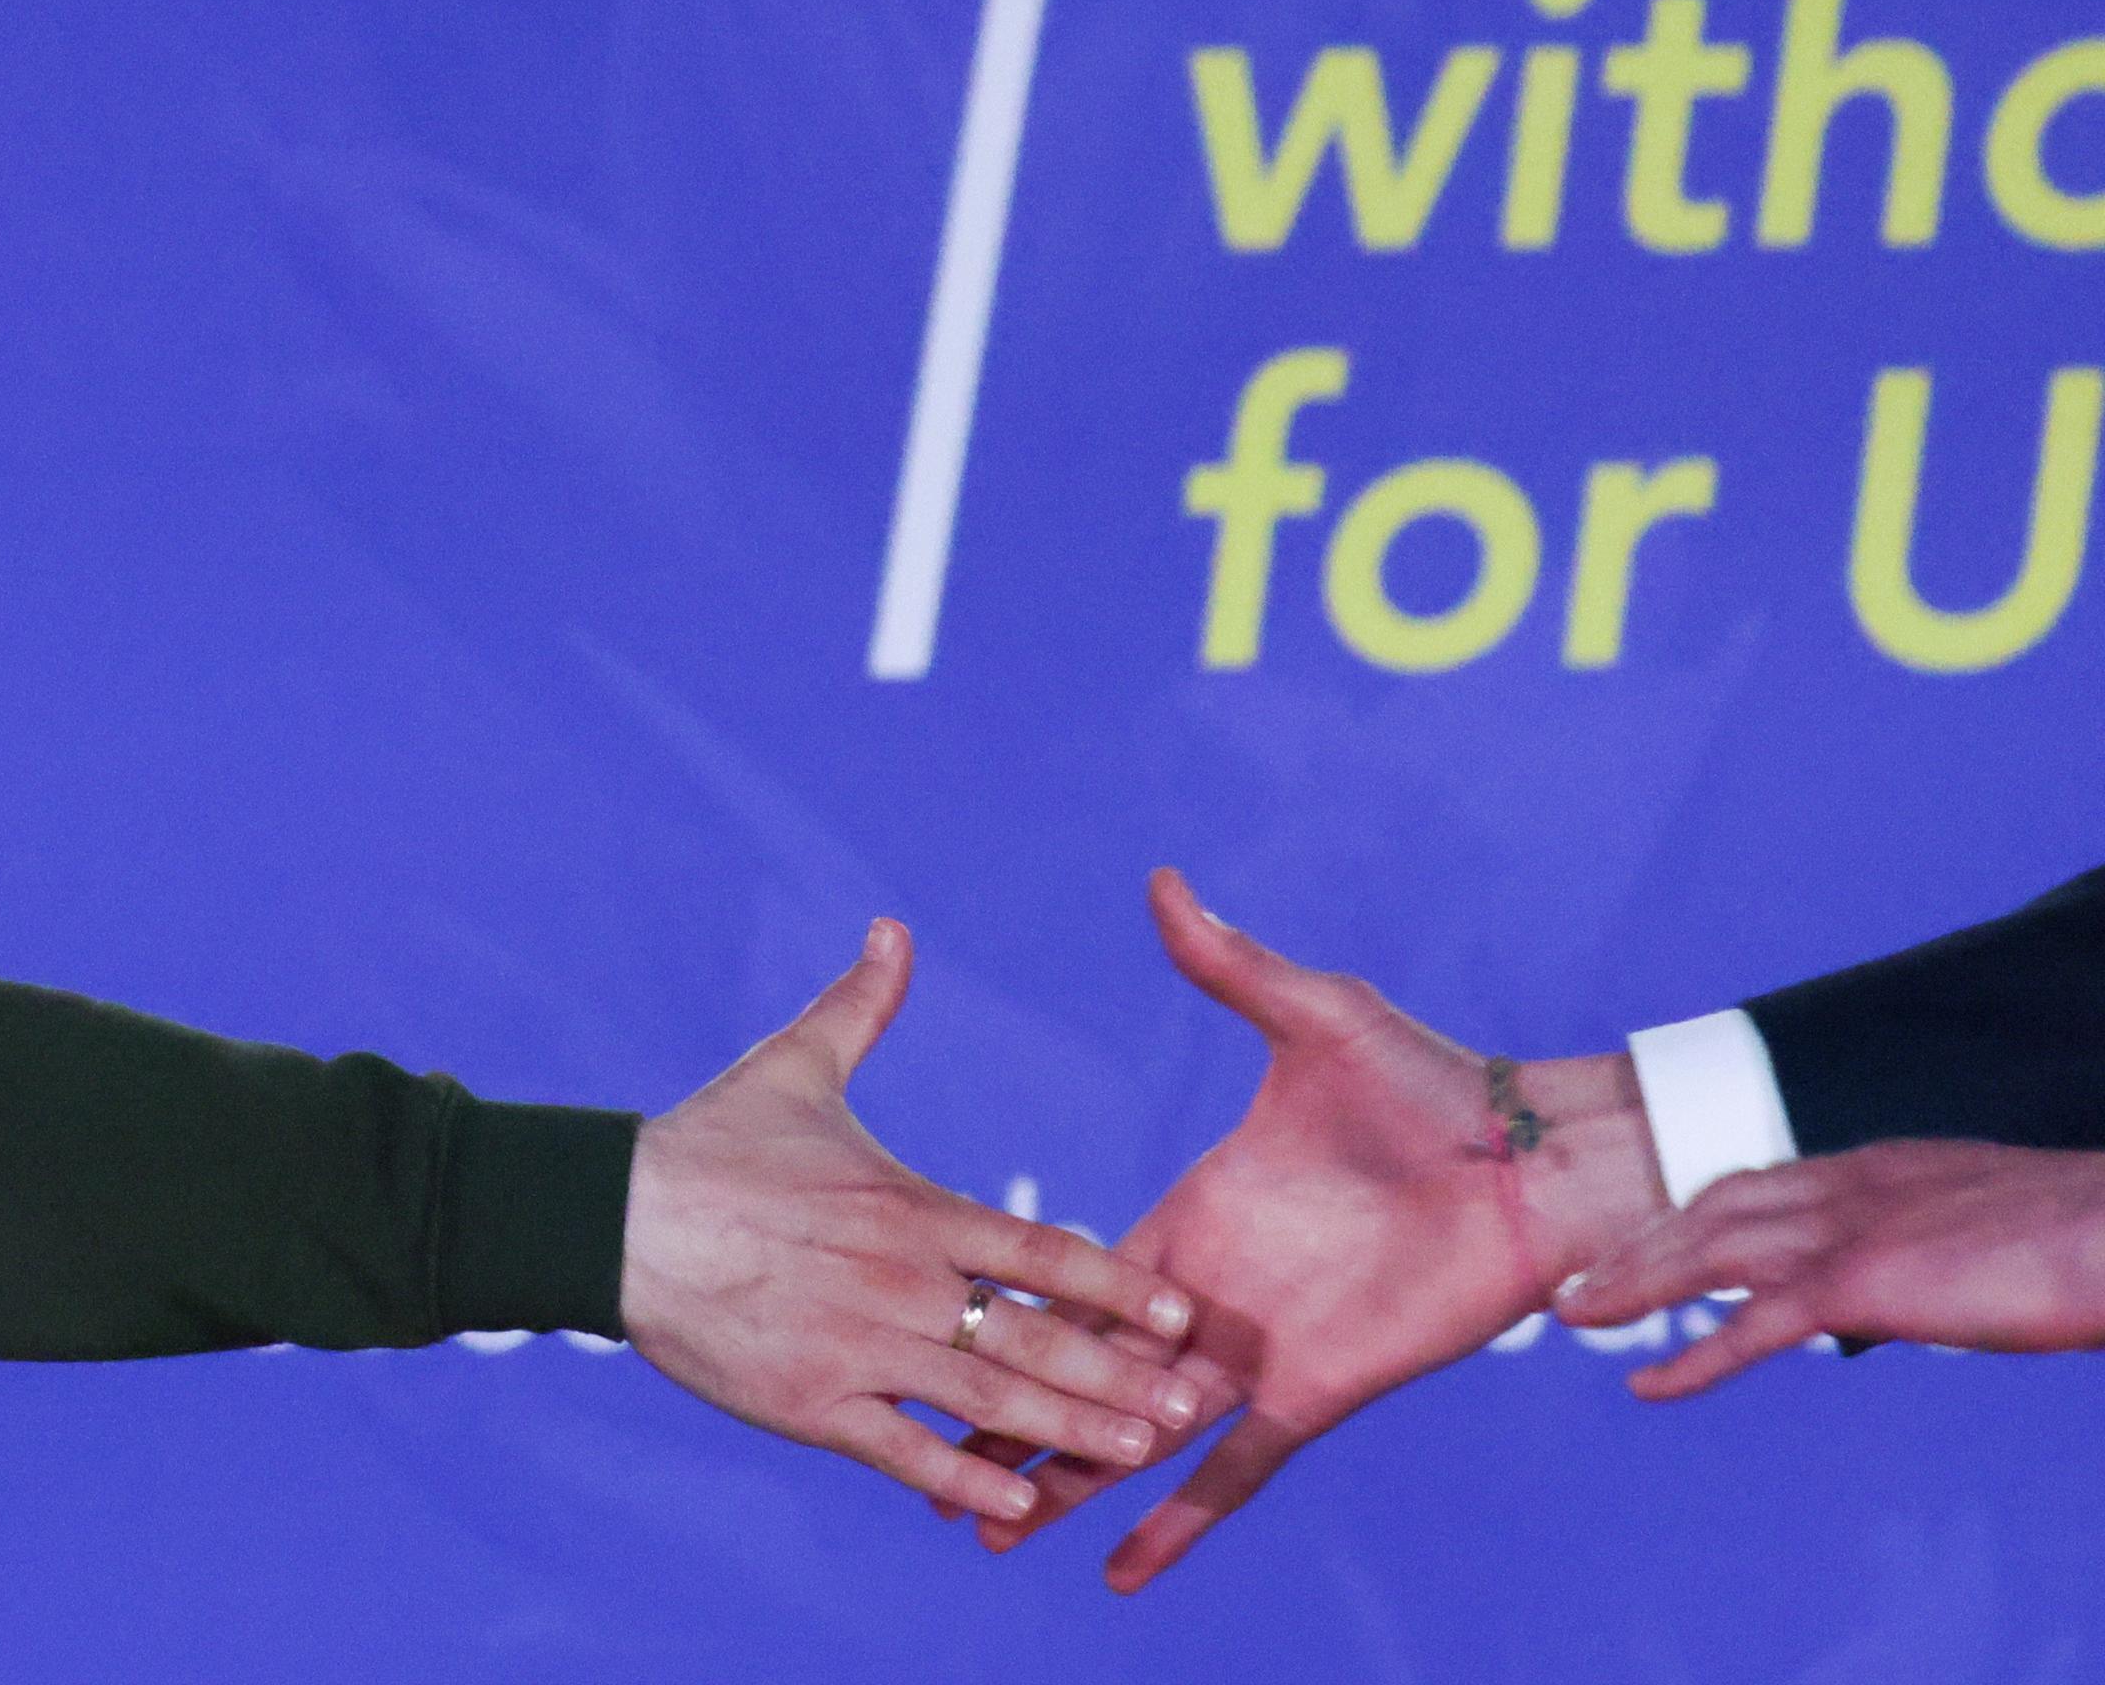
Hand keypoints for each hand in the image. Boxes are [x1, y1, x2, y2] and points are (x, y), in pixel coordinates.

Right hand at [621, 917, 1205, 1519]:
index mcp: (910, 1210)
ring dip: (1070, 1432)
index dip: (1115, 1283)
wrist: (613, 1219)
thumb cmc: (707, 1142)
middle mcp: (899, 1285)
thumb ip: (860, 1007)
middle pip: (1034, 1339)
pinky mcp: (810, 1405)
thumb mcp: (793, 1066)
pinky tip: (1020, 1507)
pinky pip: (903, 1453)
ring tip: (1140, 1457)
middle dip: (1121, 1377)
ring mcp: (858, 1351)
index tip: (1179, 1312)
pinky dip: (964, 1483)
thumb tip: (894, 929)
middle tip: (1196, 1407)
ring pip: (986, 1402)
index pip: (1039, 1252)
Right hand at [964, 871, 1665, 1589]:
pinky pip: (1235, 1474)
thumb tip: (1164, 882)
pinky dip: (1180, 1524)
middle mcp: (1208, 1296)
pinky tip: (1123, 1576)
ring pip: (1132, 1434)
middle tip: (923, 1467)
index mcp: (1190, 1214)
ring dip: (1061, 1482)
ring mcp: (1256, 1352)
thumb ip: (1231, 968)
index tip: (918, 1334)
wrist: (1539, 1161)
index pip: (1072, 1275)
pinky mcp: (1314, 1393)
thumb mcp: (1316, 1018)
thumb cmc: (1436, 1083)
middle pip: (1078, 1370)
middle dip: (1003, 1416)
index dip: (998, 1309)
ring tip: (983, 1536)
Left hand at [1556, 1138, 2104, 1394]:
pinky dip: (1691, 1359)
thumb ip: (1934, 1239)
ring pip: (1704, 1252)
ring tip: (1574, 1314)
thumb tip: (1925, 1271)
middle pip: (1708, 1209)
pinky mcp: (1857, 1282)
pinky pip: (1750, 1326)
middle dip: (1637, 1241)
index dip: (1692, 1213)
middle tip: (1581, 1277)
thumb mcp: (1982, 1223)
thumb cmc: (2076, 1233)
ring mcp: (1844, 1229)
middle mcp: (1843, 1185)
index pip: (1756, 1183)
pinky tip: (1647, 1387)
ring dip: (1631, 1283)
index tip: (1647, 1237)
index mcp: (1875, 1167)